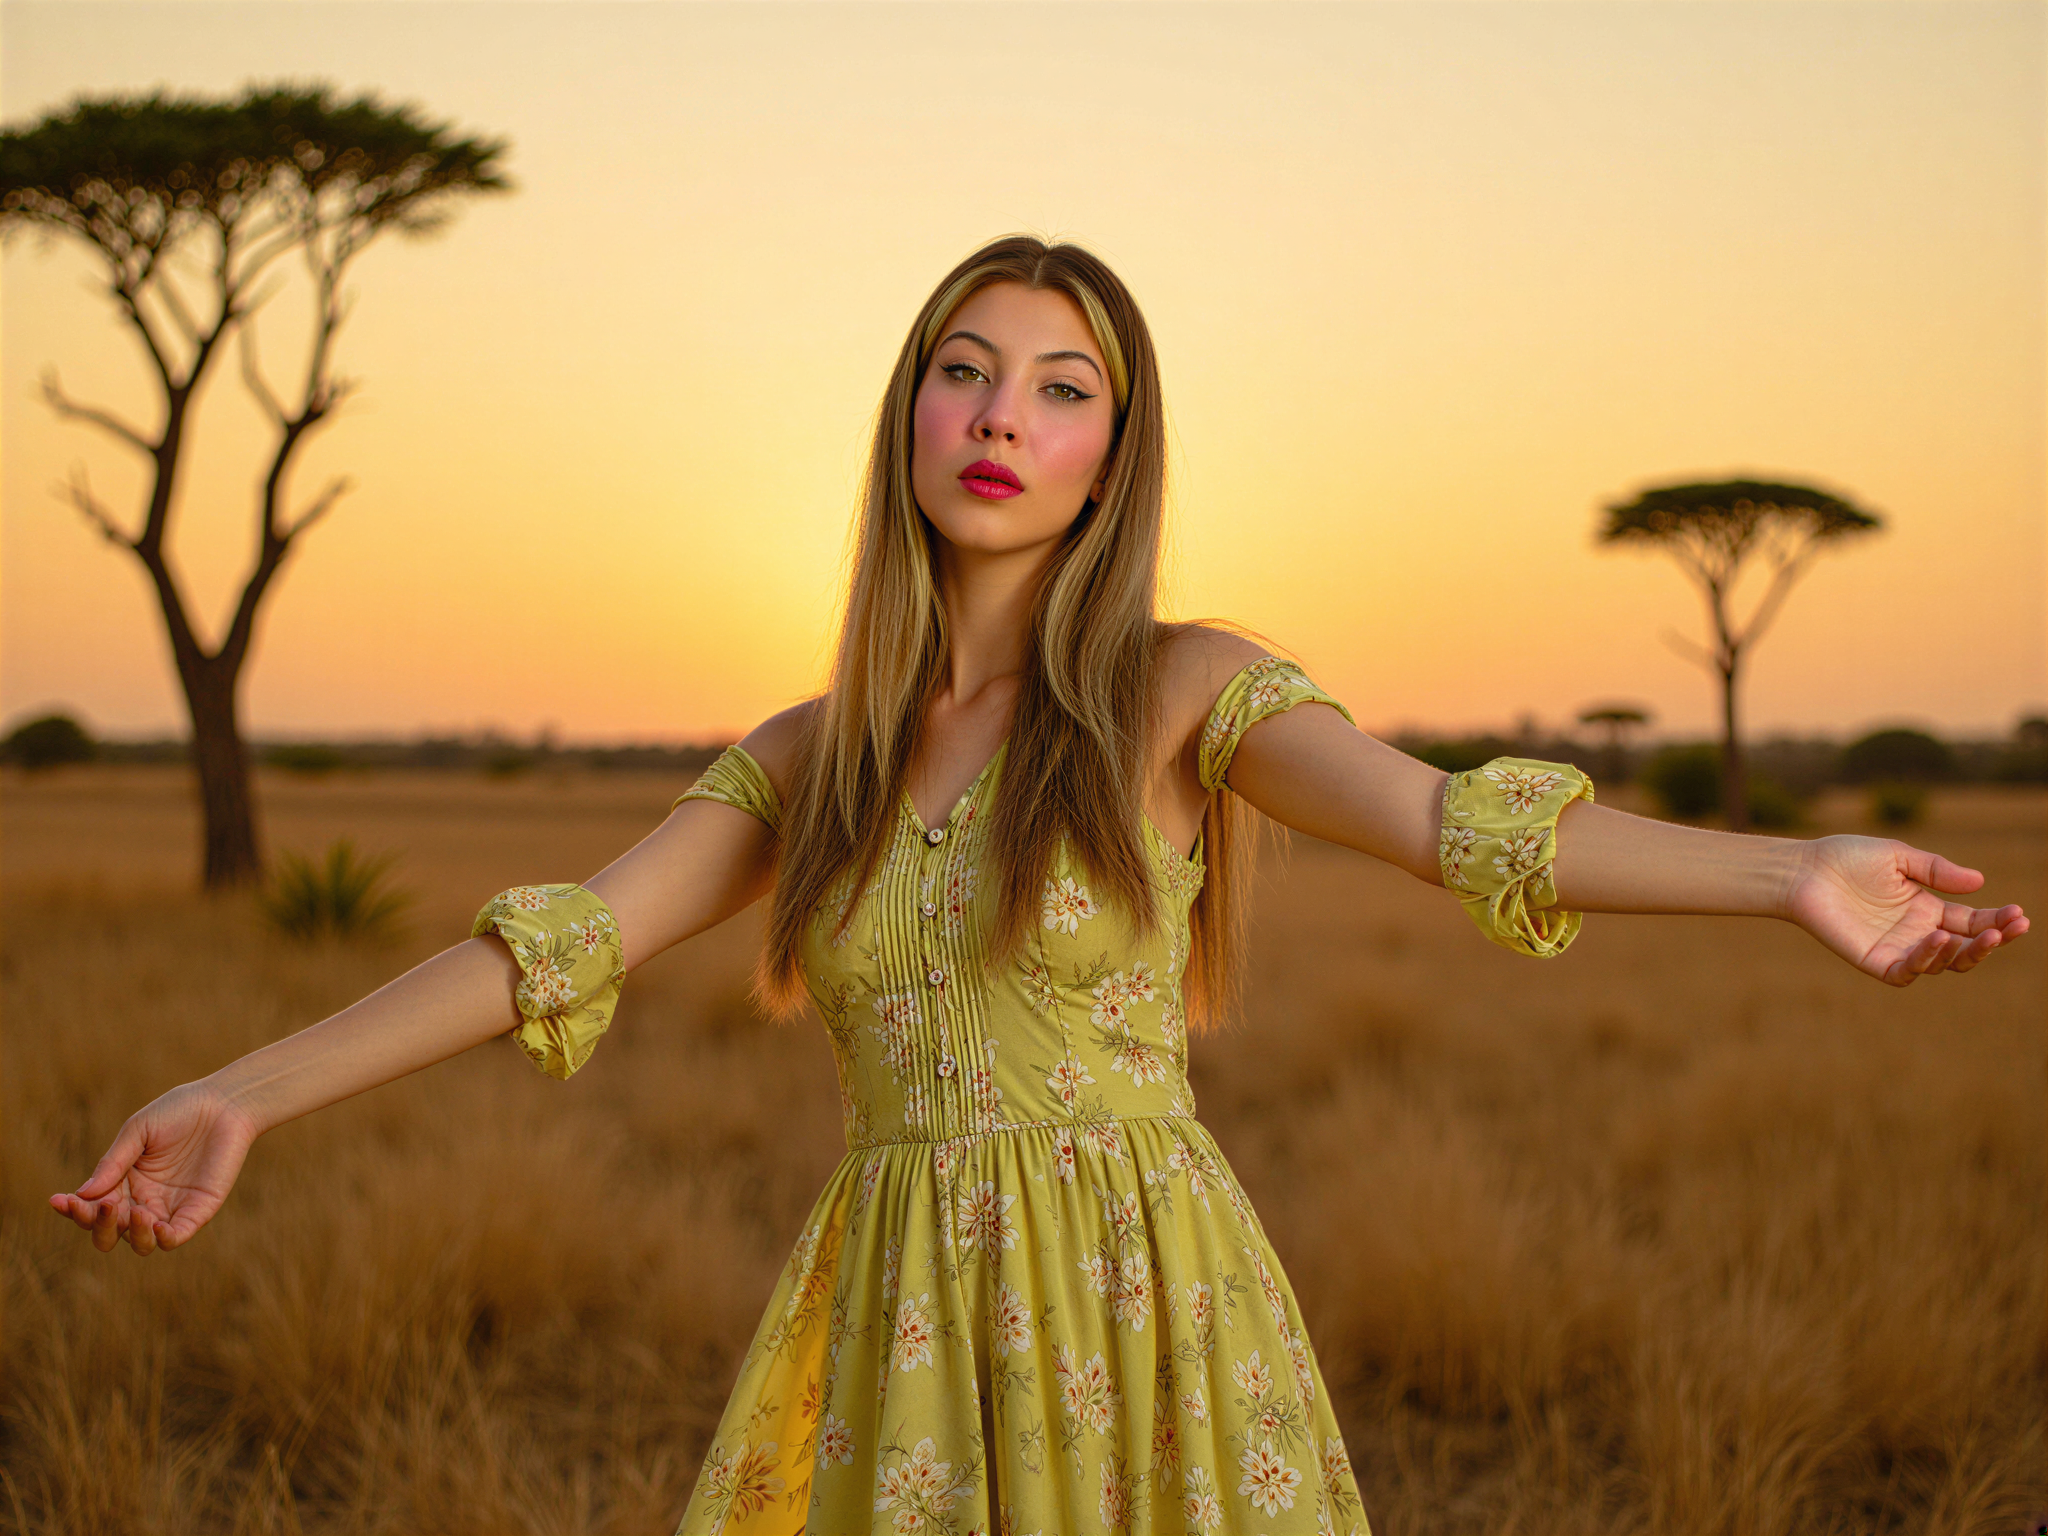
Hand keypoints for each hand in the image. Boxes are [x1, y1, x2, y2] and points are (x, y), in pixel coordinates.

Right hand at [48, 1082, 259, 1254]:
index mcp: (123, 1182)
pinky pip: (175, 1237)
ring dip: (131, 1234)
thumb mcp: (139, 1131)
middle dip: (98, 1226)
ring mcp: (170, 1209)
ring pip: (140, 1243)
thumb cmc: (179, 1111)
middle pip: (110, 1232)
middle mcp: (143, 1201)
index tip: (59, 1200)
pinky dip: (162, 1239)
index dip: (74, 1209)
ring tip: (136, 1212)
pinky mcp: (198, 1211)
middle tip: (103, 1206)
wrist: (225, 1103)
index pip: (92, 1207)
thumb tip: (82, 1194)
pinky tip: (156, 1225)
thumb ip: (113, 1162)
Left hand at [1787, 836, 2028, 985]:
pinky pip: (1907, 971)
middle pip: (1965, 948)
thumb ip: (1936, 870)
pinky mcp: (1874, 960)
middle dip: (1993, 940)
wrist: (1803, 870)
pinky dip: (1926, 961)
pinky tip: (1937, 939)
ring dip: (1967, 952)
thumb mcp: (1898, 857)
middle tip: (2014, 927)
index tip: (2019, 914)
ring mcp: (1897, 948)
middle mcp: (1917, 932)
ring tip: (1986, 935)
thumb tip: (1979, 882)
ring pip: (1943, 964)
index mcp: (1927, 908)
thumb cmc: (1846, 858)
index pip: (1973, 921)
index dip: (1998, 921)